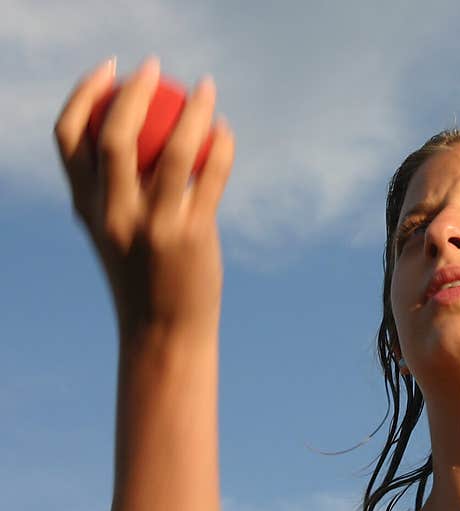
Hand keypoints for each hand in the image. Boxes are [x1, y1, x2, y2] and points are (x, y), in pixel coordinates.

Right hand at [53, 56, 234, 341]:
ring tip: (207, 88)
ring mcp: (152, 226)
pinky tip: (226, 130)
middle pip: (113, 135)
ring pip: (171, 151)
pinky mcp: (191, 237)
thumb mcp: (115, 233)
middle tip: (156, 68)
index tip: (108, 69)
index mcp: (86, 208)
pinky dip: (221, 147)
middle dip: (134, 91)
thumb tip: (138, 140)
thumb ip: (117, 193)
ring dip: (193, 111)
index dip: (84, 94)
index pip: (69, 138)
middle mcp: (113, 214)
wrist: (164, 331)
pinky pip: (210, 178)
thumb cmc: (143, 276)